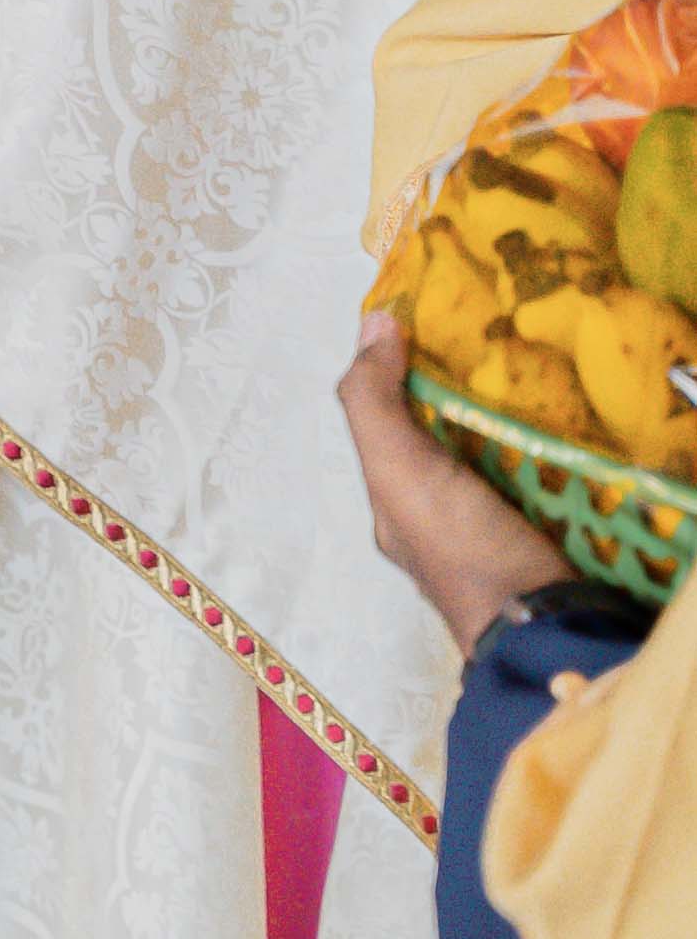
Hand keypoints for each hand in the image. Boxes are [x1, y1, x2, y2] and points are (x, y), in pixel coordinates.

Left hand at [340, 311, 569, 653]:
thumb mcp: (398, 472)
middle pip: (446, 431)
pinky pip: (539, 467)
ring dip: (509, 409)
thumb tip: (372, 323)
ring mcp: (494, 521)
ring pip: (494, 447)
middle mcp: (439, 511)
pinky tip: (566, 408)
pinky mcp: (544, 524)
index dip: (404, 368)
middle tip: (494, 328)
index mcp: (396, 500)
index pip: (392, 420)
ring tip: (535, 356)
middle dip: (463, 386)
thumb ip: (375, 405)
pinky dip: (547, 437)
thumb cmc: (461, 549)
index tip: (436, 315)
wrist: (543, 623)